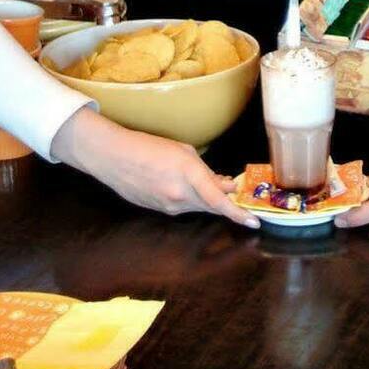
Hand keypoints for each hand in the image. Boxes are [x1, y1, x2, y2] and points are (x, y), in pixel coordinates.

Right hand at [57, 111, 257, 225]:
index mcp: (188, 176)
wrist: (113, 157)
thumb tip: (226, 186)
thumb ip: (206, 172)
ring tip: (213, 184)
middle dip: (227, 203)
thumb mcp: (183, 152)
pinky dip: (193, 200)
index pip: (219, 201)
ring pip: (198, 207)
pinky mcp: (159, 210)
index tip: (255, 222)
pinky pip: (183, 208)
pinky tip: (189, 188)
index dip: (238, 213)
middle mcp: (180, 196)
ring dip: (209, 199)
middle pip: (212, 207)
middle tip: (237, 193)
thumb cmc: (148, 146)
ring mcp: (168, 207)